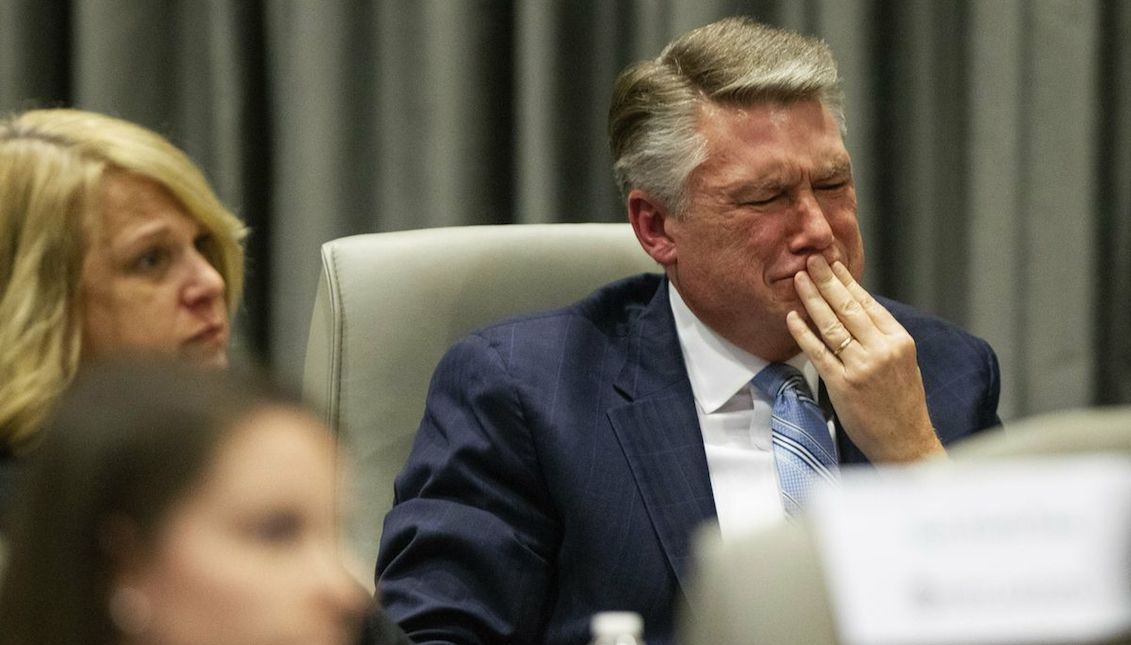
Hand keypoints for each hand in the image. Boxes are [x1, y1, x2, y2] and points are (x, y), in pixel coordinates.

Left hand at [786, 255, 944, 462]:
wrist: (906, 441)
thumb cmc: (903, 403)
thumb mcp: (903, 362)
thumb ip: (882, 337)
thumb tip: (856, 309)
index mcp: (899, 340)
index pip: (868, 303)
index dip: (848, 281)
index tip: (833, 263)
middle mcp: (882, 350)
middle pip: (848, 308)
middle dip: (827, 281)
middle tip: (811, 260)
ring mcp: (862, 367)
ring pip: (832, 325)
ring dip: (813, 300)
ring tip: (799, 280)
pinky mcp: (843, 385)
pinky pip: (819, 353)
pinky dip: (804, 333)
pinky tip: (792, 317)